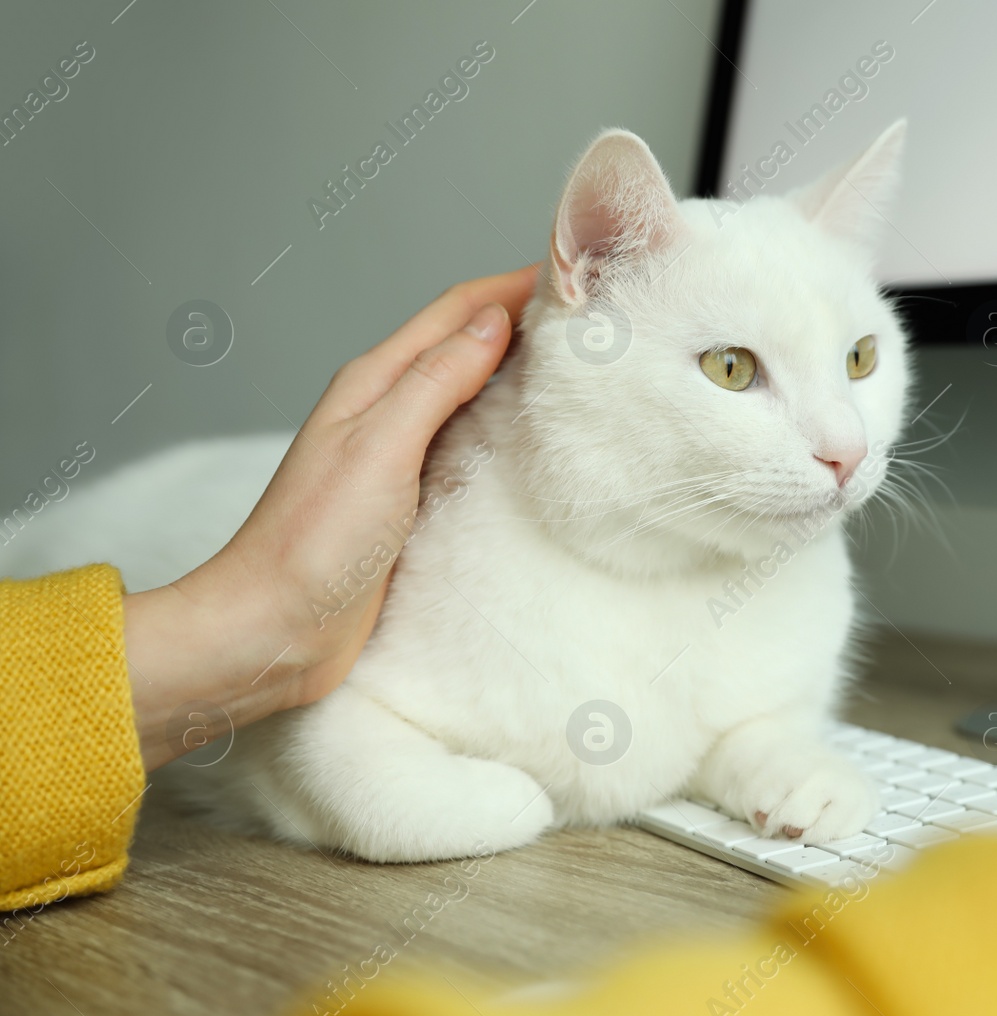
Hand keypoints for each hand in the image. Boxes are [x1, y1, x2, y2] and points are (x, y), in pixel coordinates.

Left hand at [124, 265, 540, 769]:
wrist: (275, 628)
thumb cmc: (313, 541)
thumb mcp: (382, 447)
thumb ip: (437, 381)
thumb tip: (493, 322)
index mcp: (374, 382)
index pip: (456, 311)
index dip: (513, 284)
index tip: (574, 274)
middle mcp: (387, 410)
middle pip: (465, 344)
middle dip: (524, 321)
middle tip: (590, 318)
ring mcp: (399, 456)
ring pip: (471, 394)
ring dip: (519, 374)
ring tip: (578, 370)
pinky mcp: (412, 502)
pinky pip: (469, 447)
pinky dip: (507, 430)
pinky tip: (539, 443)